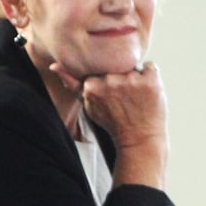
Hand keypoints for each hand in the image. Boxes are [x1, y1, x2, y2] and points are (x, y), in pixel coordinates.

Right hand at [70, 62, 168, 187]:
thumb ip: (72, 84)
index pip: (99, 67)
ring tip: (136, 96)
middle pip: (115, 64)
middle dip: (120, 76)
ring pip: (132, 65)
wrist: (139, 140)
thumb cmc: (113, 123)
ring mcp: (132, 80)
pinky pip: (151, 67)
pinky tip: (147, 92)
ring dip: (136, 77)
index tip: (112, 95)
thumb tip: (55, 65)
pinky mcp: (150, 82)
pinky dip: (151, 77)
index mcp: (92, 86)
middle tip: (125, 97)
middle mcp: (110, 81)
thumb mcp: (88, 105)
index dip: (107, 79)